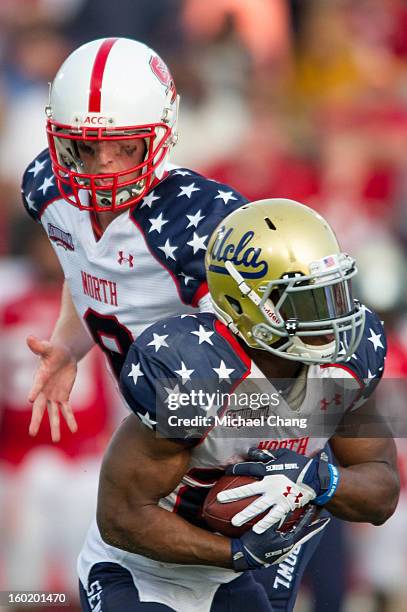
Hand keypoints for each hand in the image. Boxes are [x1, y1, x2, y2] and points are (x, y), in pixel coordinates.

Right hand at [27, 335, 77, 441]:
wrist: (63, 355)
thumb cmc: (53, 351)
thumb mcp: (48, 347)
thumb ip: (39, 345)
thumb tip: (29, 338)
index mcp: (40, 378)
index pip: (36, 385)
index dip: (34, 390)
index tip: (30, 399)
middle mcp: (44, 391)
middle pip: (39, 408)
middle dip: (37, 420)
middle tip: (32, 433)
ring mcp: (53, 396)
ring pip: (53, 414)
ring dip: (55, 426)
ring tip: (56, 440)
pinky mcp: (63, 397)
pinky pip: (66, 410)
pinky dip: (70, 419)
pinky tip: (74, 429)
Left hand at [218, 448, 338, 532]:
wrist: (317, 478)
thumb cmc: (299, 464)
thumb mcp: (283, 454)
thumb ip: (267, 454)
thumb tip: (253, 452)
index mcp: (268, 469)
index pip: (247, 468)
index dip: (235, 470)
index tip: (225, 473)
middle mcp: (270, 484)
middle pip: (248, 489)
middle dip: (233, 495)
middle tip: (219, 499)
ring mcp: (277, 497)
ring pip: (258, 507)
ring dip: (245, 514)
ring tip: (234, 522)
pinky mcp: (285, 506)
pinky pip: (273, 517)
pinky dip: (265, 524)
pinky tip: (257, 532)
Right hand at [231, 505, 329, 569]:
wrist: (244, 557)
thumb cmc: (254, 542)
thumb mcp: (265, 528)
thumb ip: (276, 518)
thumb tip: (285, 507)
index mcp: (289, 542)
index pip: (303, 527)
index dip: (309, 516)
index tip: (315, 507)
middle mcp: (290, 548)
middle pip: (305, 534)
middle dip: (315, 526)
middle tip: (325, 519)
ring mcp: (285, 552)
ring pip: (300, 538)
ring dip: (306, 530)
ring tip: (314, 523)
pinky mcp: (280, 553)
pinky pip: (292, 540)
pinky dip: (297, 534)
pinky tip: (296, 530)